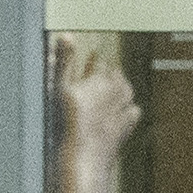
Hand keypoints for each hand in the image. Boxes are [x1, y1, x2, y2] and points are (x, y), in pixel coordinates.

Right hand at [48, 32, 140, 170]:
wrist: (83, 157)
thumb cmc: (69, 122)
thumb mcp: (60, 87)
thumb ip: (64, 61)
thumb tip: (67, 35)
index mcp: (102, 79)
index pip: (101, 63)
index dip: (95, 60)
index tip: (94, 56)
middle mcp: (117, 93)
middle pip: (117, 77)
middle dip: (110, 73)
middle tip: (105, 69)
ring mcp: (123, 112)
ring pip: (128, 92)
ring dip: (122, 87)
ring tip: (116, 85)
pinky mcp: (125, 129)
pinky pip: (133, 112)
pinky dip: (129, 108)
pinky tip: (126, 110)